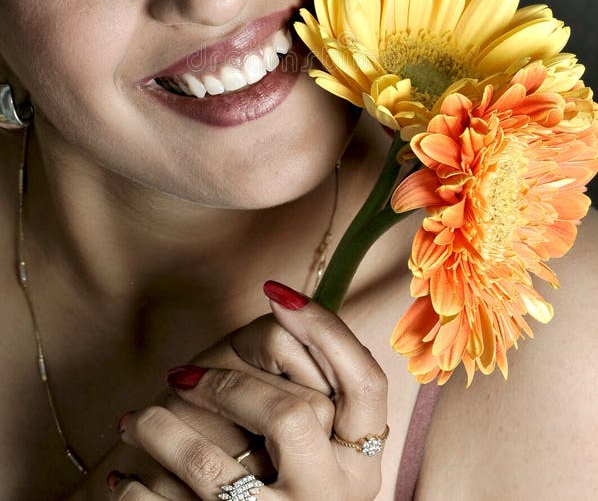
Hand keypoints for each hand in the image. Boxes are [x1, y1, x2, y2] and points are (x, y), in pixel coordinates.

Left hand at [110, 282, 388, 499]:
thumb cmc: (276, 482)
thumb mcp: (310, 443)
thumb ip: (306, 387)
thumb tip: (284, 305)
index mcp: (360, 462)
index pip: (366, 382)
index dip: (326, 329)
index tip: (277, 290)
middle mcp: (333, 496)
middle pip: (292, 416)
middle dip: (225, 386)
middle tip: (177, 376)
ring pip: (213, 471)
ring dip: (160, 435)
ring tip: (133, 422)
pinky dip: (136, 493)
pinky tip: (122, 479)